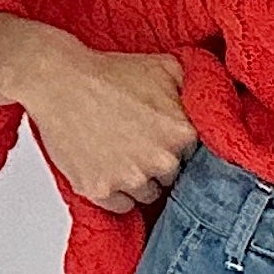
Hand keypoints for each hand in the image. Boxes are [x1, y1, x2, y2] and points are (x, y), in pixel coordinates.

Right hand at [0, 17, 199, 210]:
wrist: (57, 81)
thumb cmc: (107, 74)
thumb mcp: (165, 67)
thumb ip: (197, 86)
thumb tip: (215, 99)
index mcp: (183, 134)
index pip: (194, 155)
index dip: (175, 144)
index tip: (159, 134)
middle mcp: (162, 162)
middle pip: (172, 177)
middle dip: (158, 163)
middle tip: (135, 140)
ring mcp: (130, 180)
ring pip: (148, 194)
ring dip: (137, 180)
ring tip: (118, 150)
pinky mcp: (100, 192)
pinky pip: (121, 207)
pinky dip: (115, 192)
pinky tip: (106, 165)